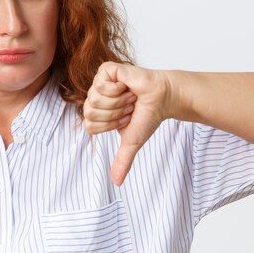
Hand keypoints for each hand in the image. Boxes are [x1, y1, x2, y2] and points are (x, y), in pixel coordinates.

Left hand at [83, 62, 171, 185]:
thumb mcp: (132, 141)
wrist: (164, 99)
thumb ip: (122, 160)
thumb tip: (117, 183)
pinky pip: (101, 84)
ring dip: (119, 101)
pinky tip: (128, 86)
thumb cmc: (148, 115)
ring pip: (95, 99)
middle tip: (128, 107)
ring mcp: (99, 81)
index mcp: (96, 111)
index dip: (110, 125)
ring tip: (130, 96)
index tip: (125, 119)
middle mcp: (95, 96)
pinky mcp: (107, 69)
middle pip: (90, 112)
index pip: (89, 126)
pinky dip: (118, 89)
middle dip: (114, 114)